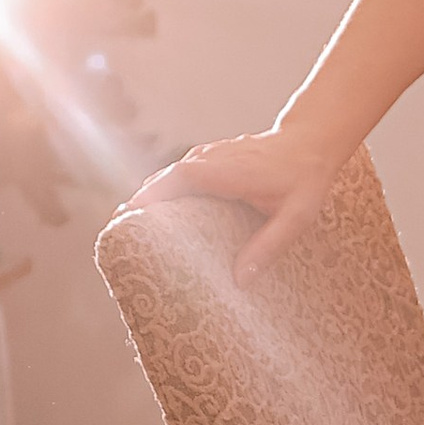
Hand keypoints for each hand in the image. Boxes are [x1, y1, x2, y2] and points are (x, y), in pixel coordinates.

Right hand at [131, 120, 347, 282]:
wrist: (309, 143)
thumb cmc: (304, 180)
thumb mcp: (297, 217)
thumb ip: (269, 246)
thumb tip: (240, 281)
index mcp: (230, 170)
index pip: (182, 176)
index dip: (154, 194)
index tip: (128, 215)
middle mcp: (212, 158)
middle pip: (165, 178)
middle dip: (139, 203)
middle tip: (114, 234)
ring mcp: (206, 155)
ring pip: (167, 176)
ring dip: (146, 198)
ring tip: (124, 230)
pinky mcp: (205, 159)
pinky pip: (176, 176)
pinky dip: (159, 193)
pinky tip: (150, 217)